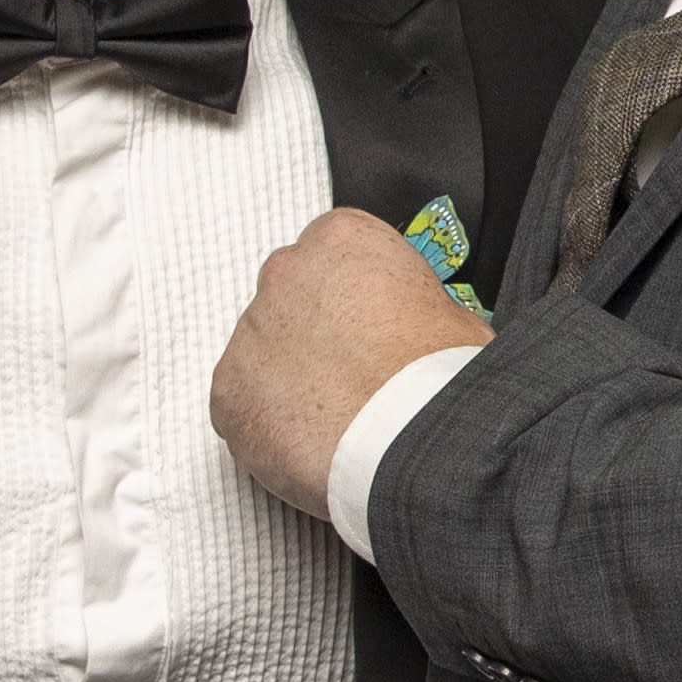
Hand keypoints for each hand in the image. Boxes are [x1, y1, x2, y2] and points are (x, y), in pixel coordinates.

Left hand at [210, 208, 494, 517]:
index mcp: (341, 239)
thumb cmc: (440, 379)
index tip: (368, 325)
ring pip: (263, 353)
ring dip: (291, 377)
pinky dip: (270, 423)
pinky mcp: (228, 394)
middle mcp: (285, 274)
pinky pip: (243, 405)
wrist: (414, 440)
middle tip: (352, 373)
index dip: (353, 295)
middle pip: (290, 298)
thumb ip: (413, 304)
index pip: (332, 252)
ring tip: (337, 416)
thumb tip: (413, 328)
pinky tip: (311, 442)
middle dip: (315, 332)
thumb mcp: (454, 314)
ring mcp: (249, 334)